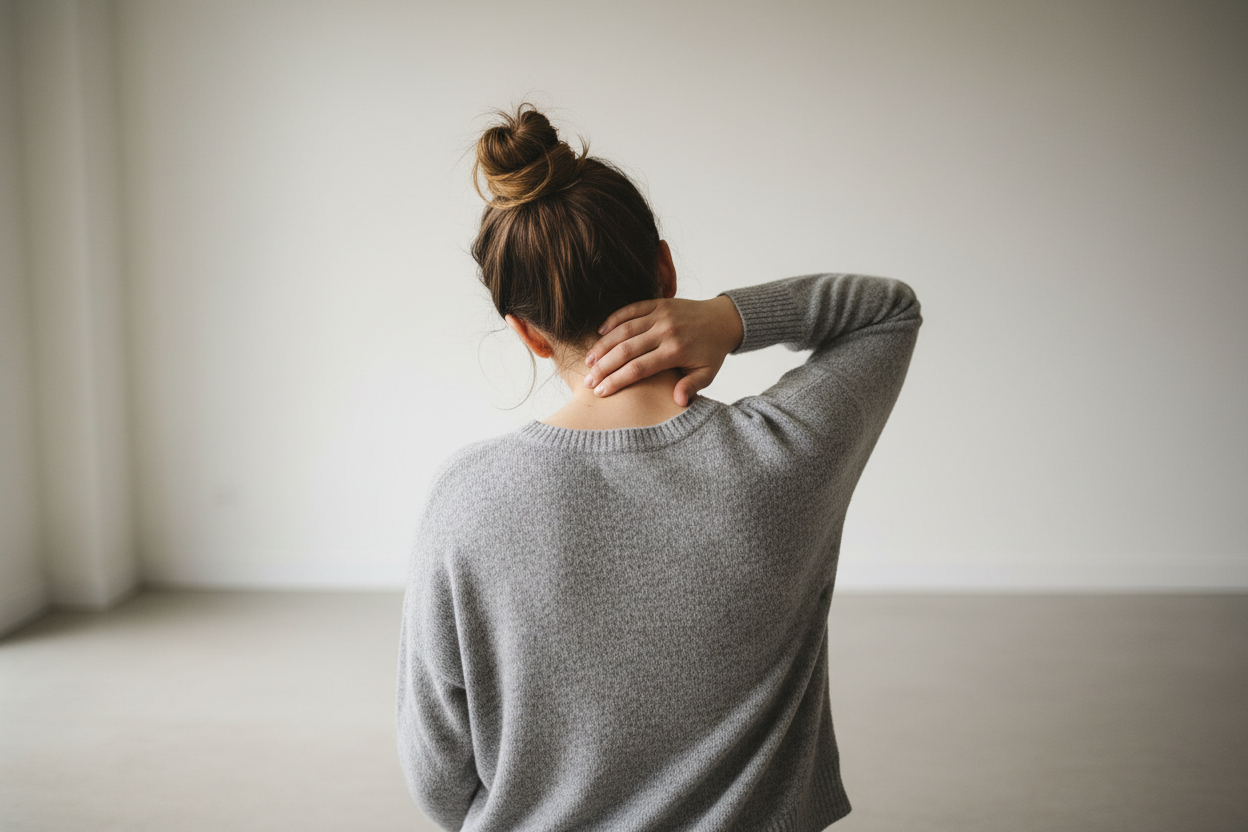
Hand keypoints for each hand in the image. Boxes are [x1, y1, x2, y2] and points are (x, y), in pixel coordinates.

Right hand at [581, 295, 743, 405]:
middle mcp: (665, 331)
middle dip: (603, 367)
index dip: (617, 380)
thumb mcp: (707, 373)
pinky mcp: (658, 303)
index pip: (638, 368)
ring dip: (603, 345)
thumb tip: (678, 402)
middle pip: (626, 350)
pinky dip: (613, 319)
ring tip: (589, 361)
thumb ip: (691, 387)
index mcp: (676, 351)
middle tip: (588, 381)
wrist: (723, 319)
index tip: (601, 392)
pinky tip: (600, 333)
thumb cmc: (712, 352)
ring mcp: (661, 314)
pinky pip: (631, 309)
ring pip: (624, 330)